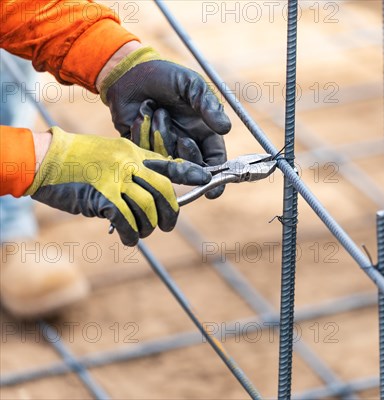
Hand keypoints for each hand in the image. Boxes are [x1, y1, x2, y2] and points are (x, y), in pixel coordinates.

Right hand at [26, 127, 211, 245]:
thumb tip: (152, 192)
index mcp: (133, 152)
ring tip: (142, 232)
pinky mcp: (102, 197)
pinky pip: (126, 220)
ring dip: (148, 226)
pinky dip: (130, 234)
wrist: (45, 159)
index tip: (206, 179)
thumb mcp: (111, 154)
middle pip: (163, 191)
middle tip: (167, 224)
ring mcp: (116, 179)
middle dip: (170, 212)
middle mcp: (129, 164)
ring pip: (147, 208)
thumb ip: (133, 168)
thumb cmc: (77, 160)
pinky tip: (129, 238)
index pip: (168, 163)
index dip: (189, 172)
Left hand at [97, 44, 229, 197]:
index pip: (215, 162)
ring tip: (157, 109)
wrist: (129, 72)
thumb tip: (225, 129)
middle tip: (182, 140)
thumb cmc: (165, 76)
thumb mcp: (191, 85)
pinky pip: (145, 154)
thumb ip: (208, 106)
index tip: (213, 191)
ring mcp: (163, 149)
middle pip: (191, 171)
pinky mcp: (141, 149)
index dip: (216, 178)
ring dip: (162, 134)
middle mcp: (185, 145)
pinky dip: (143, 133)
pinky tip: (142, 113)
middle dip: (187, 161)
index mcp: (204, 133)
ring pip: (166, 162)